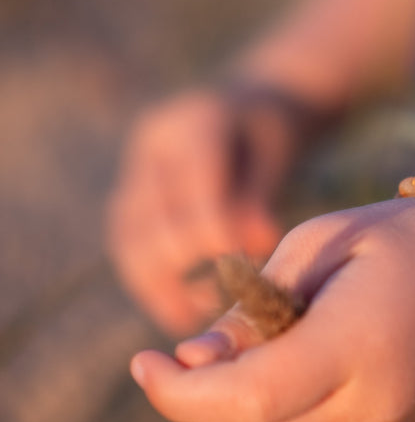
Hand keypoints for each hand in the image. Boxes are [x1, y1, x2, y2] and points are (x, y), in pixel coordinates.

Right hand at [107, 91, 288, 335]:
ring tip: (191, 318)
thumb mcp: (278, 152)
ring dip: (155, 285)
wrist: (251, 103)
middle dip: (182, 267)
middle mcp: (156, 141)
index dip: (212, 234)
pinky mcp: (131, 188)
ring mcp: (137, 164)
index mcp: (197, 122)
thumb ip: (261, 194)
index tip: (241, 275)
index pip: (194, 187)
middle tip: (218, 305)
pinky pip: (129, 241)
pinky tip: (182, 308)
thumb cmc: (274, 129)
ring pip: (129, 236)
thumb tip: (258, 244)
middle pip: (151, 216)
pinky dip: (150, 280)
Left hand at [129, 197, 414, 421]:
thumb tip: (189, 364)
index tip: (143, 359)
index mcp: (356, 345)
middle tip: (209, 340)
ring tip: (286, 334)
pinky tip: (309, 356)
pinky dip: (277, 406)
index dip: (176, 392)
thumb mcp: (316, 245)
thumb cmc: (396, 241)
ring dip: (240, 399)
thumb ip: (249, 309)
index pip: (244, 400)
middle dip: (198, 397)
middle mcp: (369, 407)